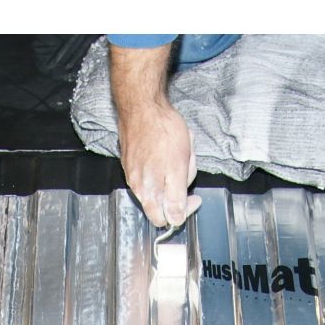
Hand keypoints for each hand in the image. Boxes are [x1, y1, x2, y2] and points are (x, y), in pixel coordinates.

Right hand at [118, 94, 198, 229]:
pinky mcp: (131, 160)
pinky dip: (162, 164)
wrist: (142, 105)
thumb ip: (176, 198)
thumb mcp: (178, 168)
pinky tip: (166, 148)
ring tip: (177, 154)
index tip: (194, 199)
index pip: (165, 219)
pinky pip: (151, 171)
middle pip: (162, 203)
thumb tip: (176, 219)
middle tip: (186, 170)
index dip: (183, 213)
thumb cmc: (162, 131)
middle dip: (178, 190)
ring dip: (172, 174)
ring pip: (158, 185)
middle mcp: (137, 186)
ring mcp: (132, 173)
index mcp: (148, 192)